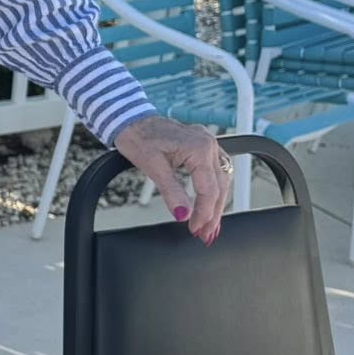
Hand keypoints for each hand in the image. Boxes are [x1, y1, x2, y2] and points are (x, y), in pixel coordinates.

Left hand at [115, 114, 228, 244]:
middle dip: (213, 213)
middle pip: (220, 186)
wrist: (131, 120)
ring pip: (222, 179)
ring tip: (209, 225)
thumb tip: (183, 215)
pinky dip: (215, 189)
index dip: (203, 213)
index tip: (194, 229)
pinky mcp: (203, 147)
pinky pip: (216, 170)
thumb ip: (171, 191)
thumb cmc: (138, 137)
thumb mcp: (153, 167)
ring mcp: (209, 144)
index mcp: (199, 148)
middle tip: (205, 234)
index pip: (209, 189)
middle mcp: (209, 144)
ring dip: (217, 203)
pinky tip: (211, 203)